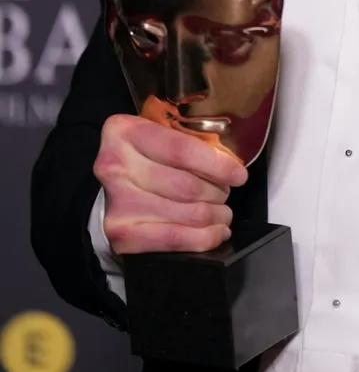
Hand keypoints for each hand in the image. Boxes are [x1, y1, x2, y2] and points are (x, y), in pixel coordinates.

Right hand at [93, 114, 247, 254]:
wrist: (106, 193)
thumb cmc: (144, 161)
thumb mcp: (159, 138)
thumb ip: (189, 143)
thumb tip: (231, 166)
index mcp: (125, 132)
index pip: (182, 150)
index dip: (217, 165)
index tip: (239, 176)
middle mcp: (115, 166)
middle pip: (187, 185)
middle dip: (218, 193)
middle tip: (225, 195)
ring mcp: (116, 202)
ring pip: (187, 213)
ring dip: (215, 216)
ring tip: (222, 214)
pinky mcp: (121, 234)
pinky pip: (174, 238)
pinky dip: (203, 238)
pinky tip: (215, 232)